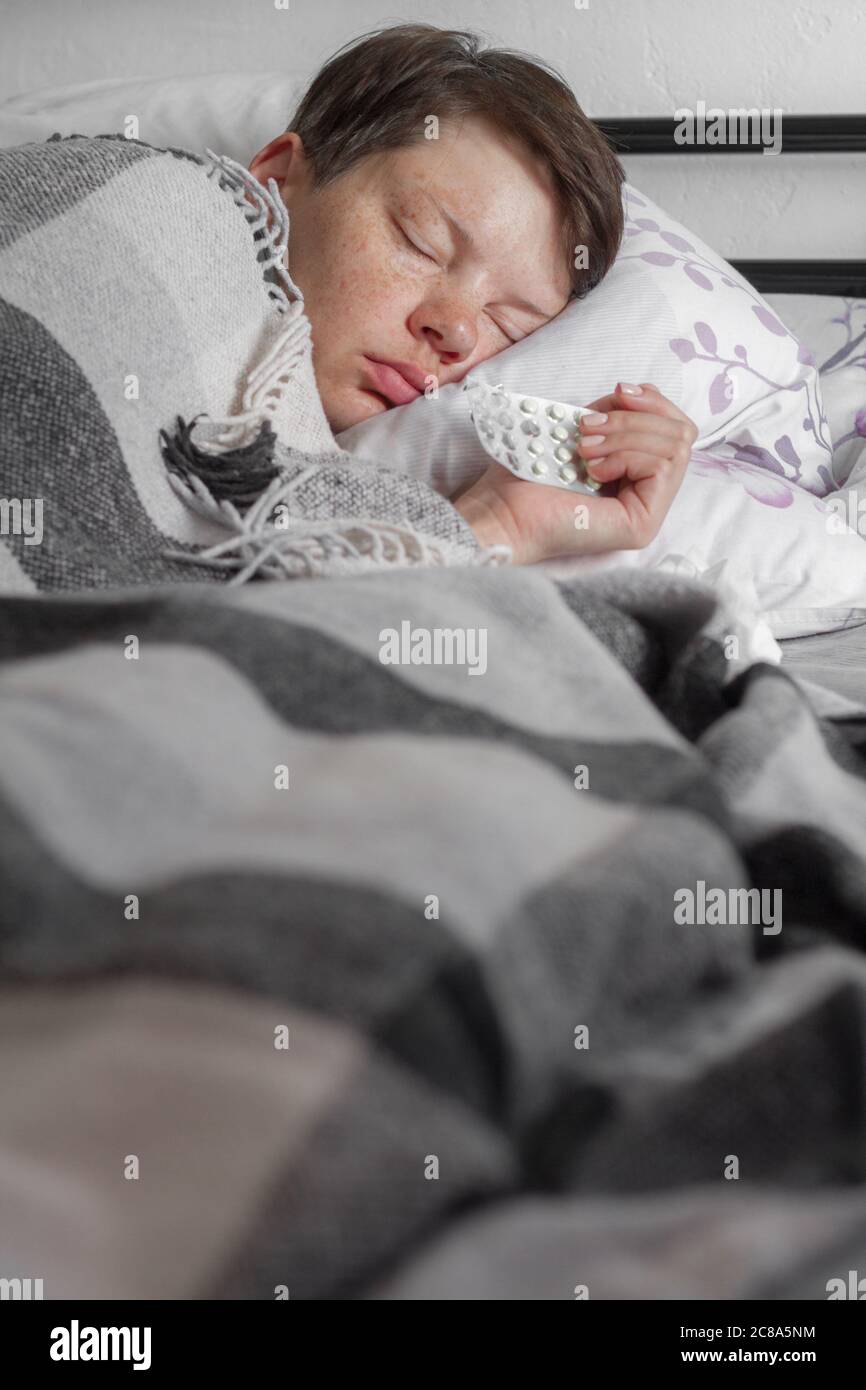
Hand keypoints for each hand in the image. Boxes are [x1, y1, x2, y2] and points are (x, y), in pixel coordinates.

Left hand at [454, 382, 698, 564]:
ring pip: (674, 447)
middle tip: (588, 428)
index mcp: (639, 474)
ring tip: (585, 448)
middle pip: (681, 433)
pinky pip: (662, 467)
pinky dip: (626, 456)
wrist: (503, 511)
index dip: (652, 401)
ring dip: (625, 435)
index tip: (617, 391)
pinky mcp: (644, 524)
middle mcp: (651, 495)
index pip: (676, 426)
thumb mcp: (580, 428)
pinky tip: (593, 470)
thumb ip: (611, 413)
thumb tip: (628, 392)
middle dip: (634, 418)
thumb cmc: (529, 475)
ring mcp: (651, 513)